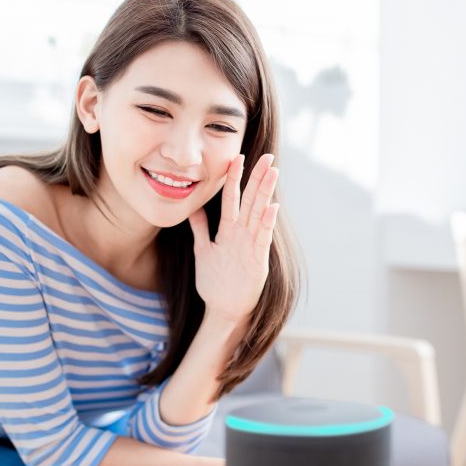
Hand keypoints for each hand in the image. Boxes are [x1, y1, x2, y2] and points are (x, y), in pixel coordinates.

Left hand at [187, 153, 278, 321]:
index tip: (236, 156)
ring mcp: (251, 245)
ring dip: (266, 192)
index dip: (234, 178)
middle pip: (251, 200)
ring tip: (273, 172)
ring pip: (259, 213)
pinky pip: (262, 237)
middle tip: (268, 156)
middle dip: (258, 178)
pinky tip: (272, 206)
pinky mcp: (257, 260)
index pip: (233, 198)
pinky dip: (267, 222)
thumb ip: (200, 228)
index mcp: (229, 230)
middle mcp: (242, 234)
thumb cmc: (215, 281)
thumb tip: (192, 208)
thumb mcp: (203, 250)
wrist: (223, 309)